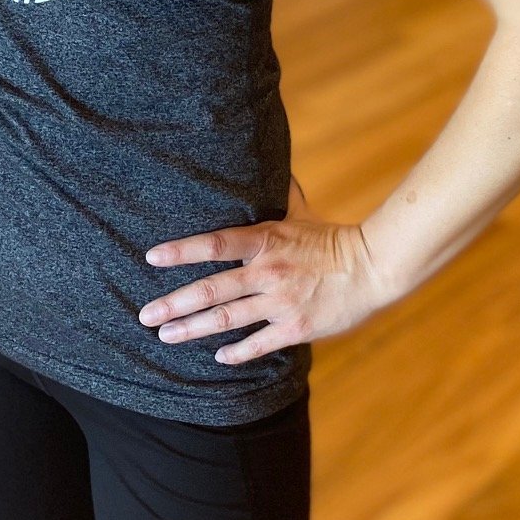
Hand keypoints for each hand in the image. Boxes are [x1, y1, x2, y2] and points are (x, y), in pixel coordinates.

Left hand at [137, 174, 395, 364]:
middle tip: (145, 315)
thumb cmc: (332, 238)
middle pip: (211, 289)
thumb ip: (276, 195)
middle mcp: (268, 271)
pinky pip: (259, 343)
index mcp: (266, 240)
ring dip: (192, 329)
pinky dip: (236, 352)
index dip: (181, 251)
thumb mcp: (299, 212)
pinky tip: (218, 357)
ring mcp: (280, 302)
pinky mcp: (296, 327)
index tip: (151, 258)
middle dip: (174, 304)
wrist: (374, 267)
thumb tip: (263, 162)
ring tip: (166, 335)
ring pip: (227, 319)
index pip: (214, 244)